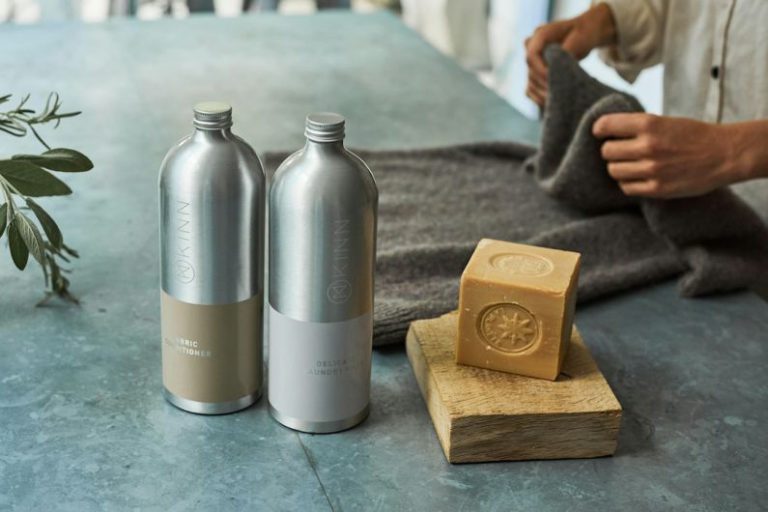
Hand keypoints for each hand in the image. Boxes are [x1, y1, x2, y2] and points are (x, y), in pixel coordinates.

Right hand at [525, 4, 616, 106]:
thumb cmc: (584, 33)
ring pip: (531, 83)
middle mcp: (532, 48)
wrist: (585, 34)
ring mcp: (533, 62)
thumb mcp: (580, 39)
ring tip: (559, 101)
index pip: (531, 56)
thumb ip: (566, 53)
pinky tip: (553, 103)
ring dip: (543, 94)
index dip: (540, 71)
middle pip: (531, 73)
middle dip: (545, 85)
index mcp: (540, 34)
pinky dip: (540, 98)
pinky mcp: (536, 74)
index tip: (554, 79)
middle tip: (561, 95)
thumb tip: (555, 72)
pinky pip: (531, 90)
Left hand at [593, 113, 741, 198]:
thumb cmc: (694, 135)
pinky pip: (626, 188)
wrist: (724, 154)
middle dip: (611, 151)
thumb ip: (639, 127)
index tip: (600, 133)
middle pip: (606, 151)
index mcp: (649, 124)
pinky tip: (638, 177)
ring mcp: (652, 169)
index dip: (600, 129)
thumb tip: (608, 132)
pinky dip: (628, 183)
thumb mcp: (665, 121)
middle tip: (621, 151)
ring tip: (630, 165)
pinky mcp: (657, 188)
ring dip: (618, 168)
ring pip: (613, 171)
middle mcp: (647, 146)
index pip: (606, 125)